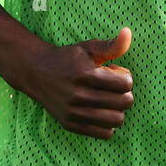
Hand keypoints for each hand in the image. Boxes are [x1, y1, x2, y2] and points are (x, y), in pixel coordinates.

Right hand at [6, 27, 134, 139]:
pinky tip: (101, 111)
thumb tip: (128, 32)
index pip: (125, 84)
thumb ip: (112, 45)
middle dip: (124, 93)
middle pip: (124, 103)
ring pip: (117, 120)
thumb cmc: (68, 58)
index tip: (115, 73)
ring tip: (108, 100)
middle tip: (113, 87)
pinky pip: (104, 133)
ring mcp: (74, 113)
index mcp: (85, 75)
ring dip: (118, 110)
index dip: (126, 77)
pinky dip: (108, 124)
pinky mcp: (70, 124)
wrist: (36, 72)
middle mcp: (78, 96)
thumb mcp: (88, 47)